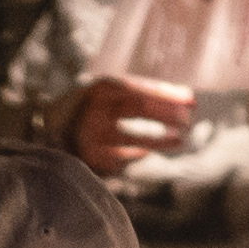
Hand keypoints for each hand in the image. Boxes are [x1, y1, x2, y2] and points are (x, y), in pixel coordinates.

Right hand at [55, 74, 197, 175]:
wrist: (56, 124)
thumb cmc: (99, 105)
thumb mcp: (117, 91)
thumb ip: (149, 91)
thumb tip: (188, 98)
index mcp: (104, 88)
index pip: (144, 89)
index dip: (170, 96)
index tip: (192, 102)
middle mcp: (95, 109)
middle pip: (140, 108)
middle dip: (168, 114)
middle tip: (187, 121)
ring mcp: (93, 135)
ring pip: (136, 140)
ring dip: (162, 141)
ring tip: (179, 140)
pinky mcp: (93, 158)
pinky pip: (125, 159)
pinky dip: (140, 155)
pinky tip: (148, 152)